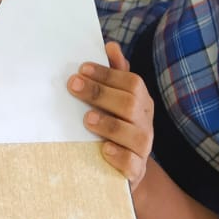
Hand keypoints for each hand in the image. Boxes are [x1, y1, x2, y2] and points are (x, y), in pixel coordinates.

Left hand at [68, 42, 153, 190]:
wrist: (121, 169)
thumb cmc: (114, 125)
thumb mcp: (114, 99)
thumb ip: (114, 74)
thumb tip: (110, 45)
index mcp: (142, 102)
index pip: (131, 82)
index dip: (107, 74)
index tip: (82, 68)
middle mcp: (146, 123)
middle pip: (131, 105)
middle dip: (101, 93)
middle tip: (73, 85)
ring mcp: (143, 148)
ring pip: (136, 135)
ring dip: (109, 124)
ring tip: (86, 119)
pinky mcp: (136, 172)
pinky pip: (133, 165)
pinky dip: (120, 157)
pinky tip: (103, 149)